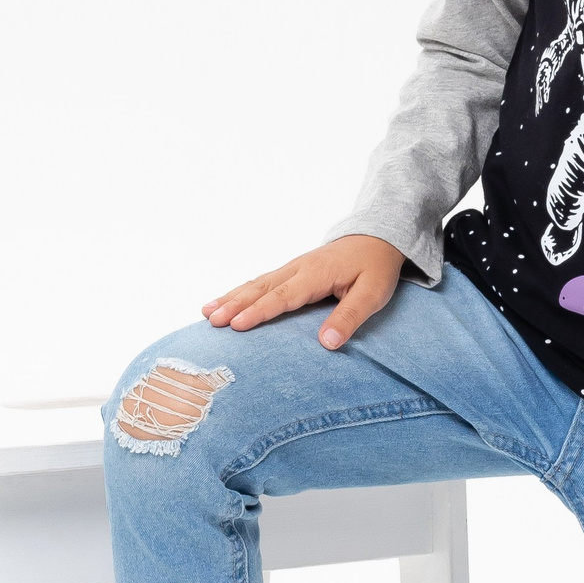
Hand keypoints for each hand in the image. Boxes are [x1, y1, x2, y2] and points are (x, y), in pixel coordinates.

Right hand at [203, 234, 405, 350]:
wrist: (377, 239)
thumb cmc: (376, 268)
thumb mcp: (373, 294)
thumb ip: (350, 317)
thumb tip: (327, 343)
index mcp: (316, 274)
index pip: (282, 296)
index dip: (259, 311)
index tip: (236, 325)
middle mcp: (298, 269)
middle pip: (261, 288)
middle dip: (235, 304)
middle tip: (211, 320)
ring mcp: (292, 268)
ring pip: (256, 283)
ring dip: (231, 297)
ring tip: (206, 312)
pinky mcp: (291, 271)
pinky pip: (261, 282)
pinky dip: (240, 291)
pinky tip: (224, 301)